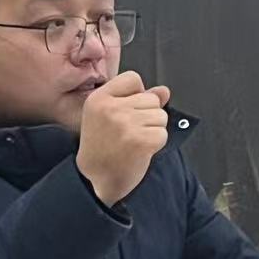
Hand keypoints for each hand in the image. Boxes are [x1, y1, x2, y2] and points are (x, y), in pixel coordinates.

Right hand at [75, 71, 172, 205]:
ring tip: (134, 141)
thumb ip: (137, 99)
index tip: (126, 113)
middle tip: (128, 133)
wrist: (94, 180)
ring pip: (161, 116)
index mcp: (99, 98)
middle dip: (148, 116)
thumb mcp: (109, 116)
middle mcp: (111, 108)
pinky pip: (163, 134)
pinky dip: (156, 144)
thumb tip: (164, 91)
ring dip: (153, 130)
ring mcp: (126, 124)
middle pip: (152, 99)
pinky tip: (140, 151)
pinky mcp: (140, 141)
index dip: (137, 95)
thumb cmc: (102, 147)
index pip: (133, 78)